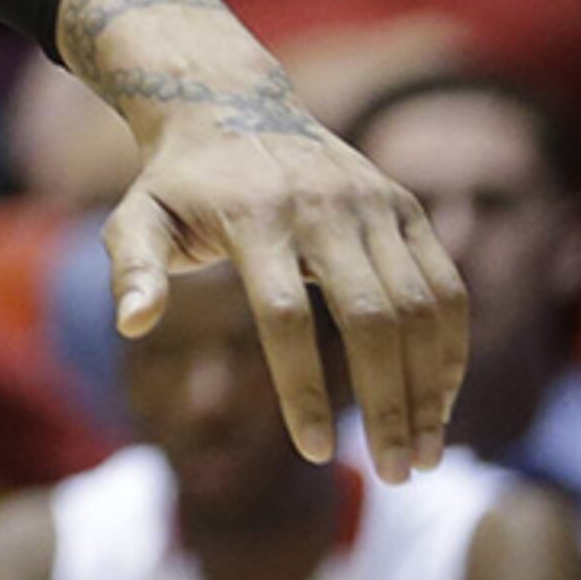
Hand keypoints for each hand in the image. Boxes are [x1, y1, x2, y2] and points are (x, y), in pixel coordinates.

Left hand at [60, 0, 470, 477]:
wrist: (231, 105)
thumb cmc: (176, 184)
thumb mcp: (136, 218)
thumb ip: (132, 270)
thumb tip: (131, 326)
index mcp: (253, 216)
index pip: (285, 316)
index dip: (302, 387)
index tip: (311, 450)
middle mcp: (325, 208)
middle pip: (372, 319)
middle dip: (388, 402)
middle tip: (395, 474)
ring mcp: (373, 204)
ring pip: (422, 306)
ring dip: (429, 386)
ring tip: (421, 452)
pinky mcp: (404, 207)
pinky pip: (445, 283)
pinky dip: (450, 345)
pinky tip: (440, 398)